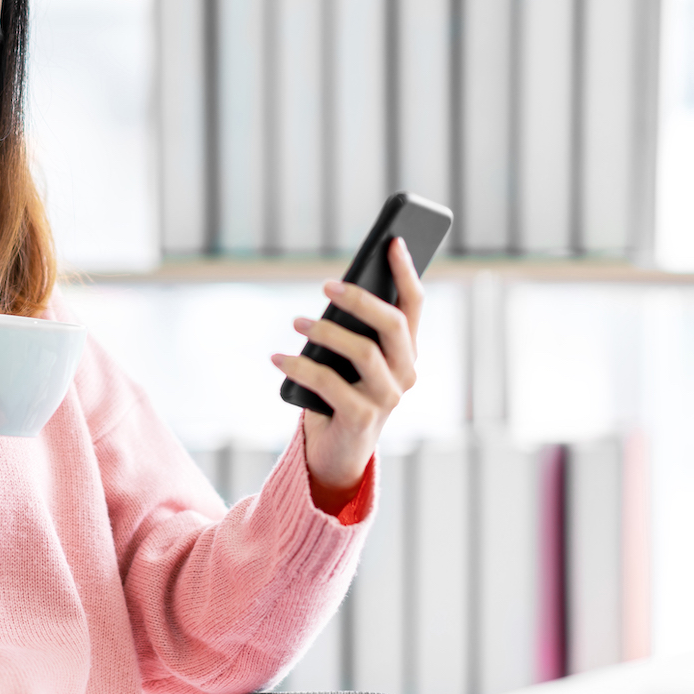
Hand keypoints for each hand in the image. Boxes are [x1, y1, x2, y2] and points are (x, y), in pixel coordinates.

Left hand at [271, 238, 423, 501]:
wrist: (336, 453)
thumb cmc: (341, 393)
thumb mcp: (349, 357)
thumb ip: (352, 328)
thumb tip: (336, 292)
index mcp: (407, 352)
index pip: (414, 305)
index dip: (406, 271)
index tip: (392, 241)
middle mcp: (405, 373)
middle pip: (393, 325)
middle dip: (360, 299)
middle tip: (325, 286)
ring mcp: (387, 398)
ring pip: (365, 352)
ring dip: (326, 332)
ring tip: (297, 321)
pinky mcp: (362, 419)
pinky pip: (331, 384)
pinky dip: (301, 367)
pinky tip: (279, 358)